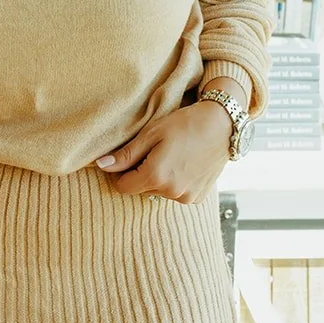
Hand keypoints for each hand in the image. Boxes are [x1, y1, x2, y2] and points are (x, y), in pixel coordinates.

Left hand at [94, 100, 232, 203]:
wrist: (222, 125)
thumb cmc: (185, 124)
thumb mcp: (151, 133)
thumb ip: (126, 154)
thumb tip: (101, 166)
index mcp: (156, 176)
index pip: (123, 187)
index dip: (122, 172)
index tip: (130, 157)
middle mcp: (171, 192)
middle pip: (141, 189)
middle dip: (142, 172)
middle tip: (155, 150)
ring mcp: (186, 197)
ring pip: (158, 191)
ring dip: (159, 178)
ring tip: (172, 154)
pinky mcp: (197, 198)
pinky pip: (175, 193)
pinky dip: (175, 181)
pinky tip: (184, 163)